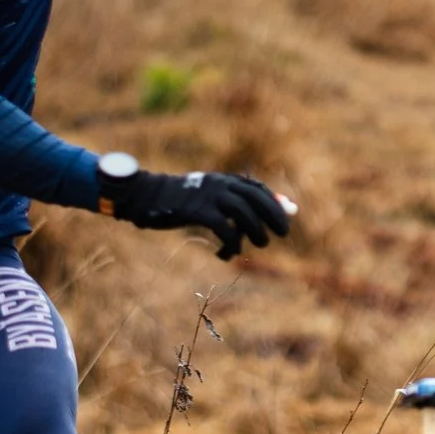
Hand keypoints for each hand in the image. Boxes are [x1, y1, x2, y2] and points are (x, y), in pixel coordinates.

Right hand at [98, 165, 291, 259]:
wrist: (146, 195)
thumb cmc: (180, 200)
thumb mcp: (208, 196)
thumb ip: (233, 201)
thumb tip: (255, 209)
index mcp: (223, 180)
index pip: (257, 187)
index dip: (275, 200)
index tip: (289, 214)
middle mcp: (219, 184)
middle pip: (255, 198)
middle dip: (273, 215)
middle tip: (282, 233)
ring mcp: (207, 196)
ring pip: (242, 212)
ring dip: (255, 231)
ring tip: (258, 245)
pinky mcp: (195, 211)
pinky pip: (222, 227)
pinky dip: (230, 243)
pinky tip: (225, 254)